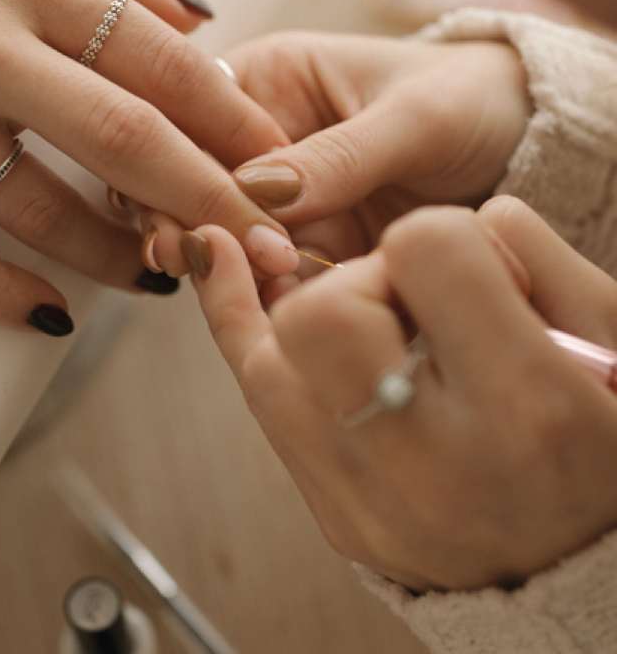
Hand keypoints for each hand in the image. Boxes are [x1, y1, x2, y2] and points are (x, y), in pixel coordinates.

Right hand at [139, 32, 531, 279]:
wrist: (532, 145)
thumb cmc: (474, 100)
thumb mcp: (415, 118)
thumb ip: (340, 155)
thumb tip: (258, 192)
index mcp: (266, 78)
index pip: (193, 119)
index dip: (182, 166)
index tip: (190, 213)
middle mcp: (256, 137)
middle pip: (193, 183)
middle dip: (194, 220)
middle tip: (194, 259)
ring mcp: (277, 196)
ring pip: (222, 234)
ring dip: (228, 265)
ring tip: (246, 287)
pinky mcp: (304, 244)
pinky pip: (268, 272)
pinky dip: (269, 292)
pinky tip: (278, 305)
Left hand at [183, 197, 616, 590]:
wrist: (602, 574)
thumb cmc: (610, 439)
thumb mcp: (613, 333)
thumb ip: (533, 253)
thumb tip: (450, 218)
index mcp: (527, 406)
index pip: (426, 250)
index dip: (441, 234)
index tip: (464, 265)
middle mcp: (436, 465)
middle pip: (321, 311)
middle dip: (356, 274)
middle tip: (409, 298)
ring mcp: (373, 505)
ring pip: (268, 356)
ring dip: (297, 302)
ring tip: (340, 289)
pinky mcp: (338, 520)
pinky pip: (259, 403)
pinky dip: (235, 322)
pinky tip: (216, 261)